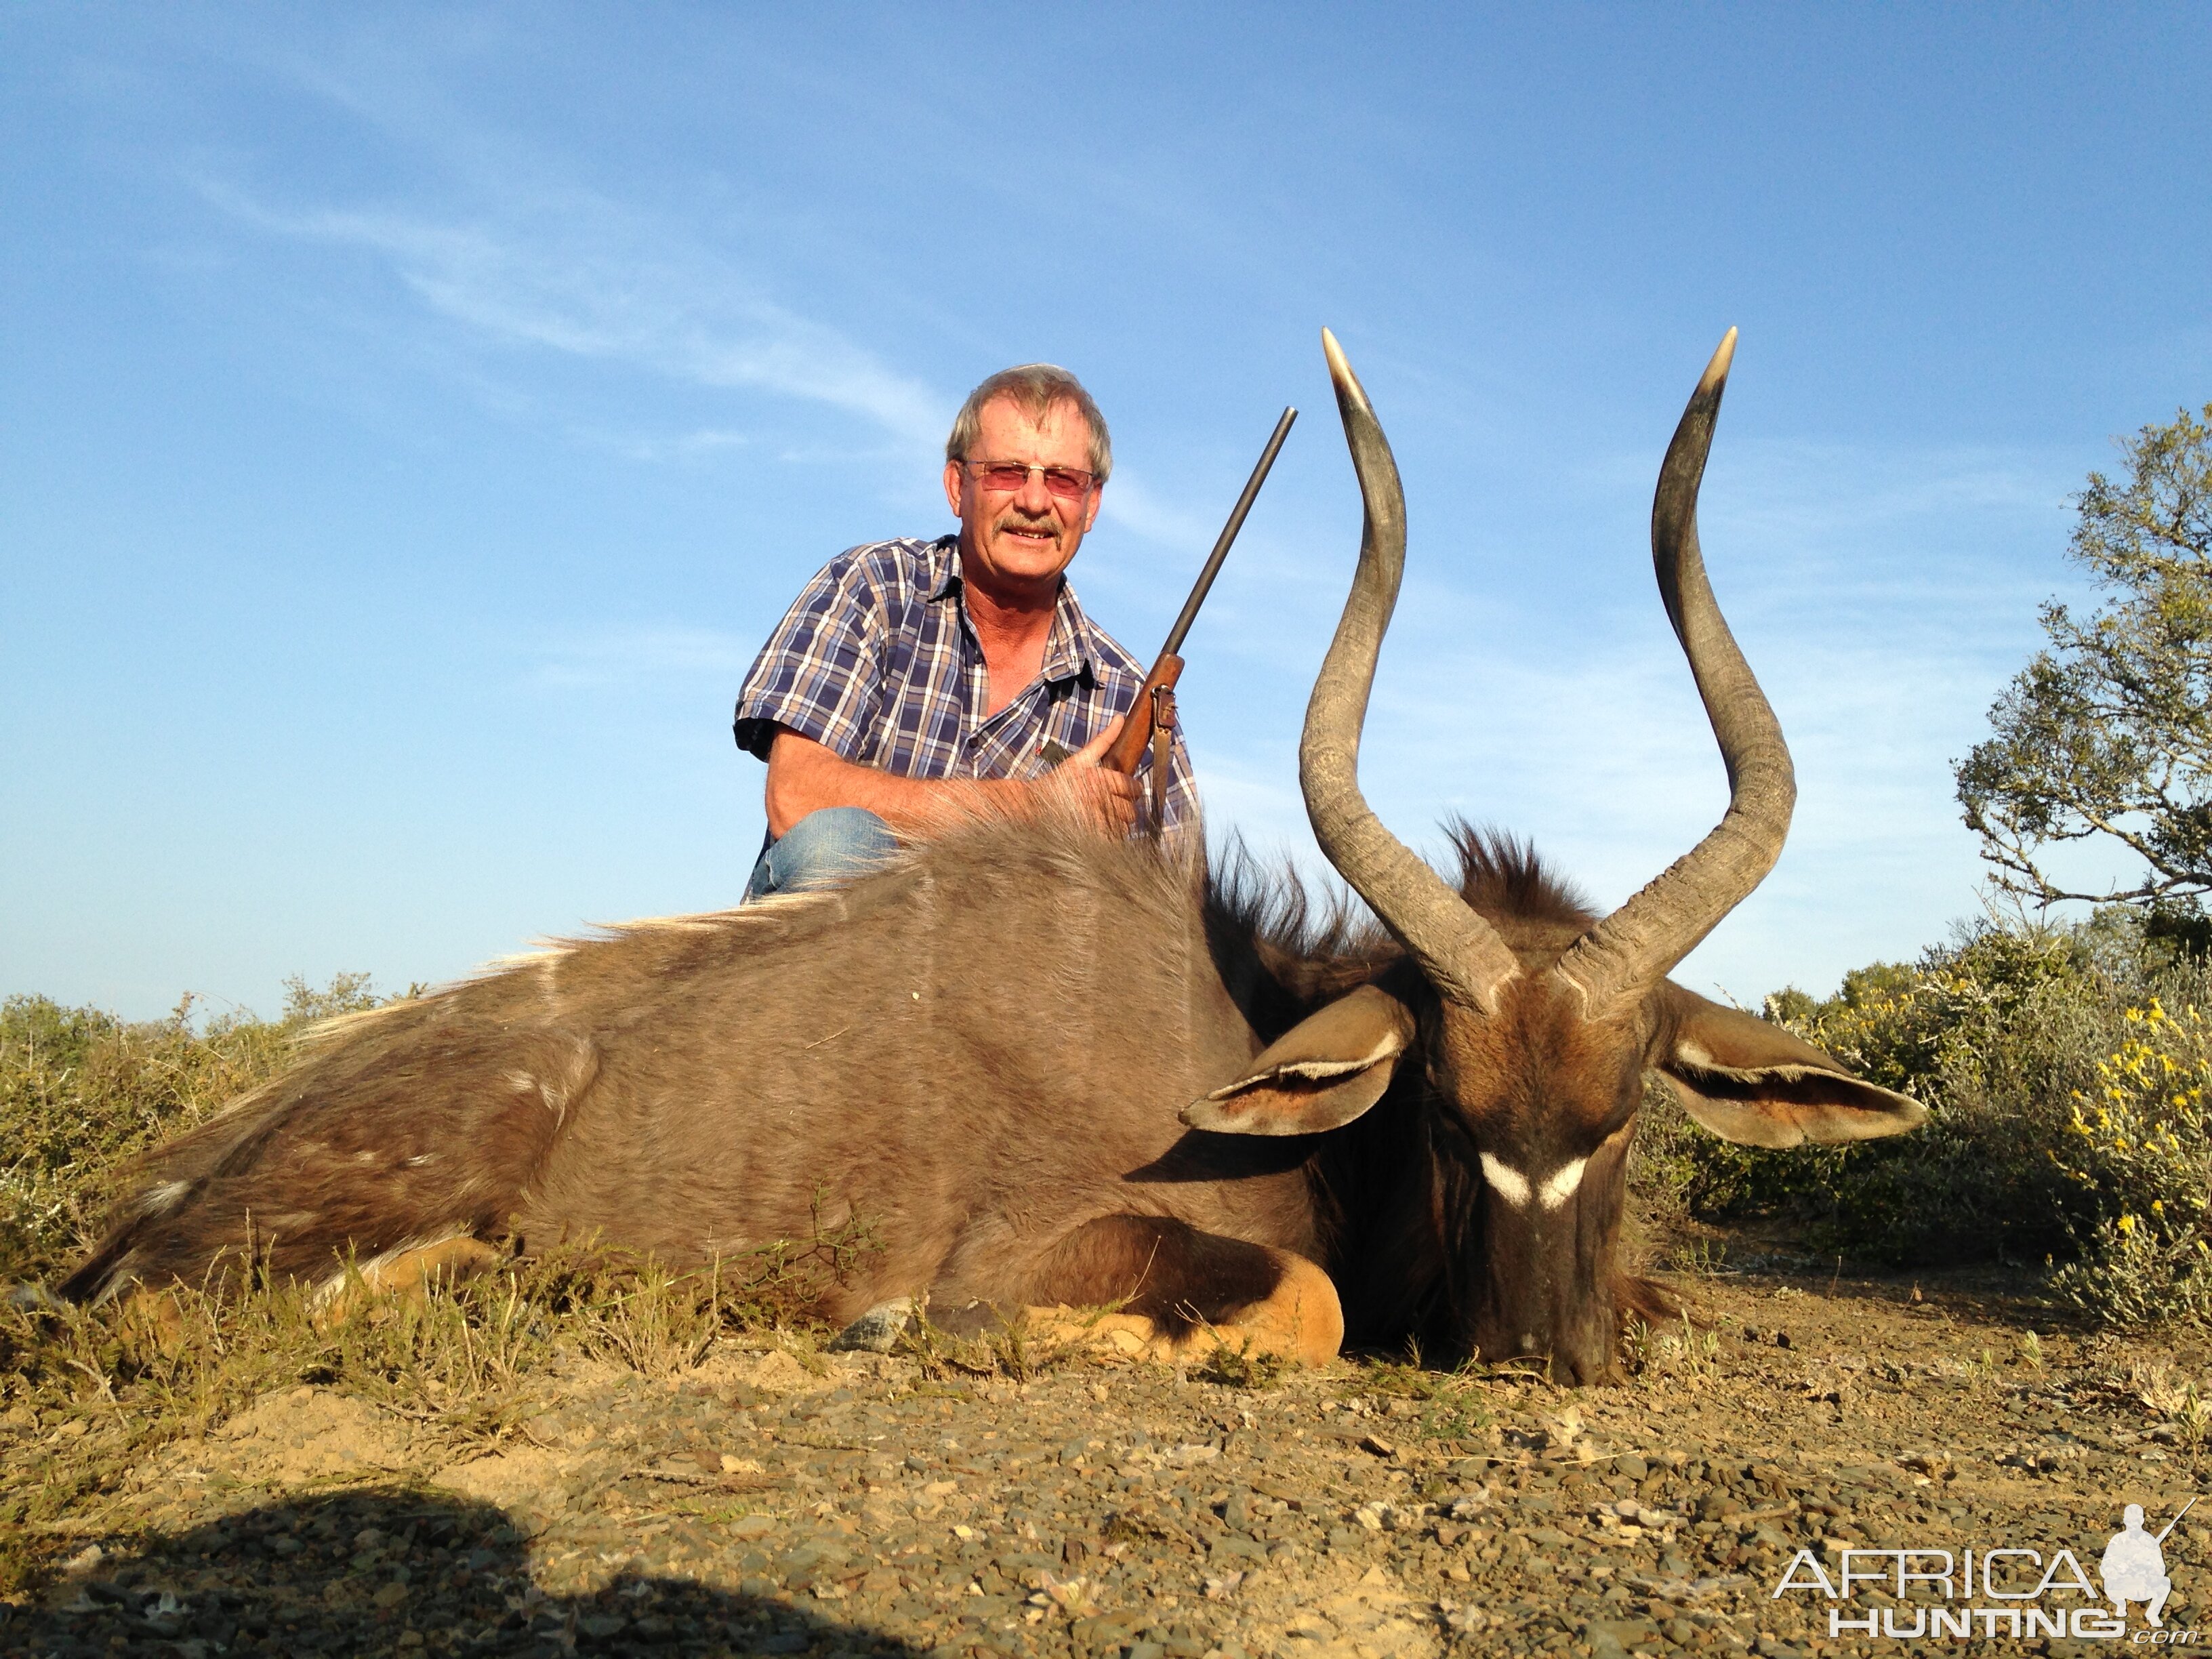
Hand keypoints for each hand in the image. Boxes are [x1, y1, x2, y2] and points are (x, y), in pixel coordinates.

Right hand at [1045, 716, 1140, 831]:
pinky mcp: (1092, 837)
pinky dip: (1111, 838)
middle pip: (1131, 811)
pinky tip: (1100, 832)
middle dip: (1125, 810)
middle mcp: (1102, 800)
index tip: (1125, 794)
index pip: (1133, 788)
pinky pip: (1113, 840)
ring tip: (1105, 821)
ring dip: (1119, 825)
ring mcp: (1097, 821)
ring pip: (1124, 827)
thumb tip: (1121, 719)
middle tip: (1114, 809)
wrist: (1033, 807)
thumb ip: (1103, 740)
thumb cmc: (1057, 783)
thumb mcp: (1080, 760)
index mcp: (1102, 780)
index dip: (1131, 791)